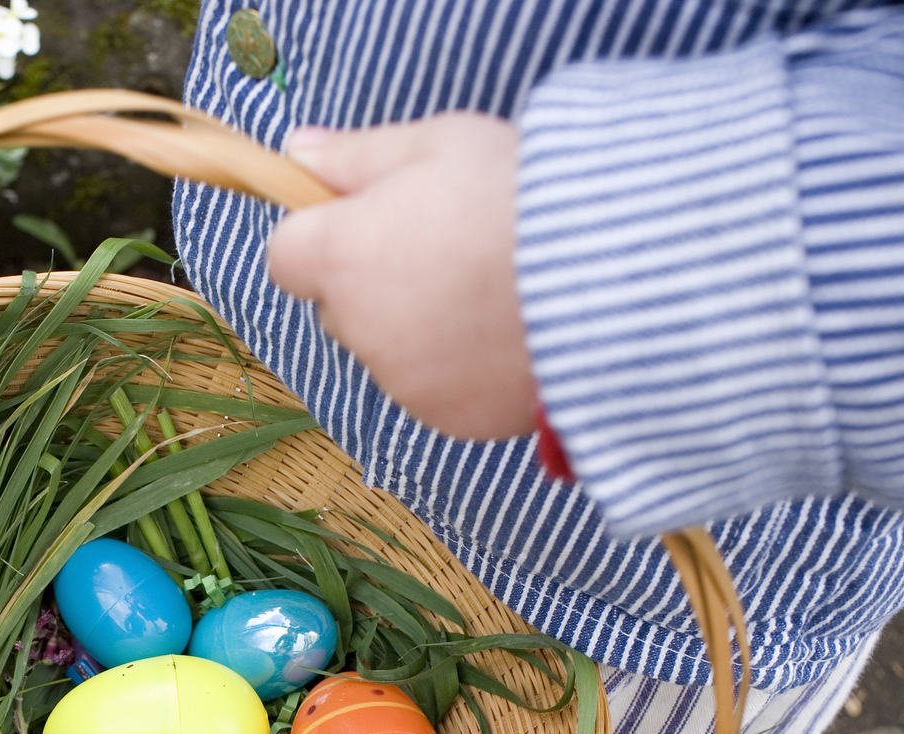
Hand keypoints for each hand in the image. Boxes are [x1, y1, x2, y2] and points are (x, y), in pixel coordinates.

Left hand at [266, 114, 534, 443]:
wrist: (617, 279)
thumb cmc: (523, 196)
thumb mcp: (440, 144)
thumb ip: (358, 156)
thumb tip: (295, 151)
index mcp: (342, 257)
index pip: (287, 257)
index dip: (323, 235)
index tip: (372, 218)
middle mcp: (360, 330)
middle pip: (341, 307)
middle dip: (376, 282)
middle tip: (451, 247)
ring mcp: (404, 382)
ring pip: (391, 351)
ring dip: (421, 327)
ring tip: (494, 290)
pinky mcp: (450, 420)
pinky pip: (438, 390)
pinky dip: (461, 368)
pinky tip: (512, 332)